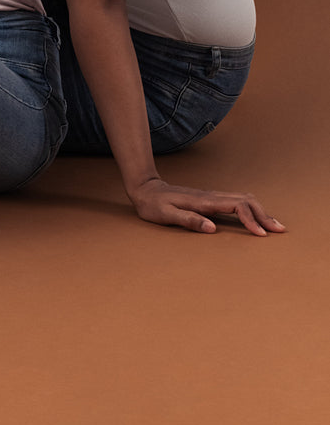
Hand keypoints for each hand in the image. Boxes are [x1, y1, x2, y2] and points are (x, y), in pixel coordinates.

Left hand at [127, 177, 284, 235]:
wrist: (145, 190)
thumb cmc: (153, 205)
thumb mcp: (166, 215)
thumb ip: (188, 220)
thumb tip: (212, 228)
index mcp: (204, 201)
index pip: (236, 206)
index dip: (250, 219)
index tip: (260, 234)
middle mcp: (211, 196)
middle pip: (246, 201)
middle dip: (264, 215)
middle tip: (279, 230)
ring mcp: (211, 197)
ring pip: (243, 199)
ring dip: (260, 211)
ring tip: (273, 226)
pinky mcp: (210, 199)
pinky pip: (236, 202)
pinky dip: (251, 210)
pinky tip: (255, 218)